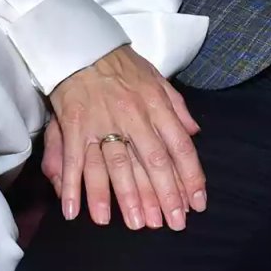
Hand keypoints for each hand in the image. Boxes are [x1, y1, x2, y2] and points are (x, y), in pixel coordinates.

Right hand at [46, 45, 205, 230]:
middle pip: (152, 161)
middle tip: (172, 225)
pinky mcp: (75, 126)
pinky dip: (74, 188)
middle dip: (164, 196)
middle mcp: (133, 116)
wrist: (83, 46)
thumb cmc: (123, 65)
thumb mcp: (157, 79)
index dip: (190, 176)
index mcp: (156, 105)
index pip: (179, 146)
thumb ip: (177, 107)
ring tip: (135, 224)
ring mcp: (103, 122)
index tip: (196, 204)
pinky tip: (75, 212)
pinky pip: (76, 161)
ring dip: (125, 197)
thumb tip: (195, 132)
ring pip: (116, 166)